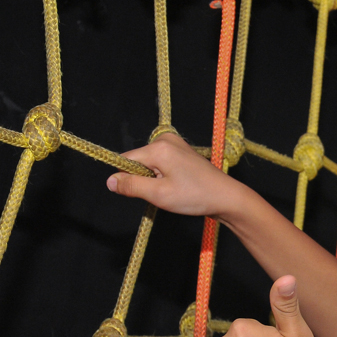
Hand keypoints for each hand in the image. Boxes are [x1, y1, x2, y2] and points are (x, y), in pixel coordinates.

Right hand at [106, 133, 242, 217]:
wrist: (226, 197)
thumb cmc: (194, 196)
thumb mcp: (158, 195)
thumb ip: (131, 186)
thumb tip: (109, 181)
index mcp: (159, 147)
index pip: (126, 159)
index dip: (128, 179)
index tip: (145, 192)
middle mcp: (165, 139)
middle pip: (138, 161)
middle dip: (144, 180)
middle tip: (164, 192)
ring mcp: (175, 144)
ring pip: (149, 164)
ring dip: (154, 180)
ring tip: (174, 189)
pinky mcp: (181, 151)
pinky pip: (160, 164)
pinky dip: (163, 176)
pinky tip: (178, 185)